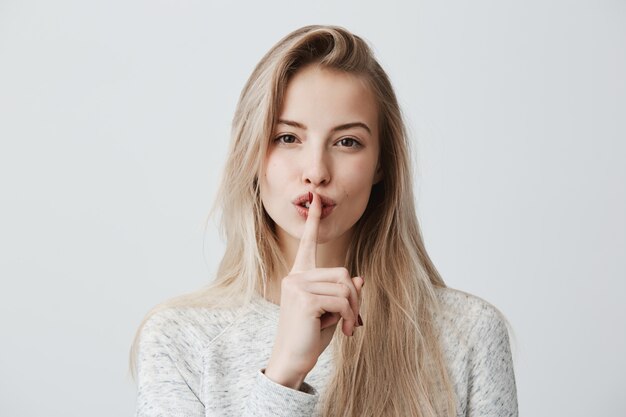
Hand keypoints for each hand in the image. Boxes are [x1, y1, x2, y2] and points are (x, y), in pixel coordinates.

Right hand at [264, 192, 363, 388]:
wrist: (292, 361)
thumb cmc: (310, 337)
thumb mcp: (332, 312)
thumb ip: (343, 294)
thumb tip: (360, 279)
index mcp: (300, 276)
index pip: (308, 244)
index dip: (315, 221)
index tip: (317, 199)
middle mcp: (296, 276)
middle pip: (343, 273)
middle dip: (354, 299)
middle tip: (353, 321)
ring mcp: (297, 285)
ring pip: (345, 287)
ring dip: (353, 310)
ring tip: (346, 327)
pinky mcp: (304, 298)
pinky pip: (342, 300)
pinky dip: (349, 317)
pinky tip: (342, 331)